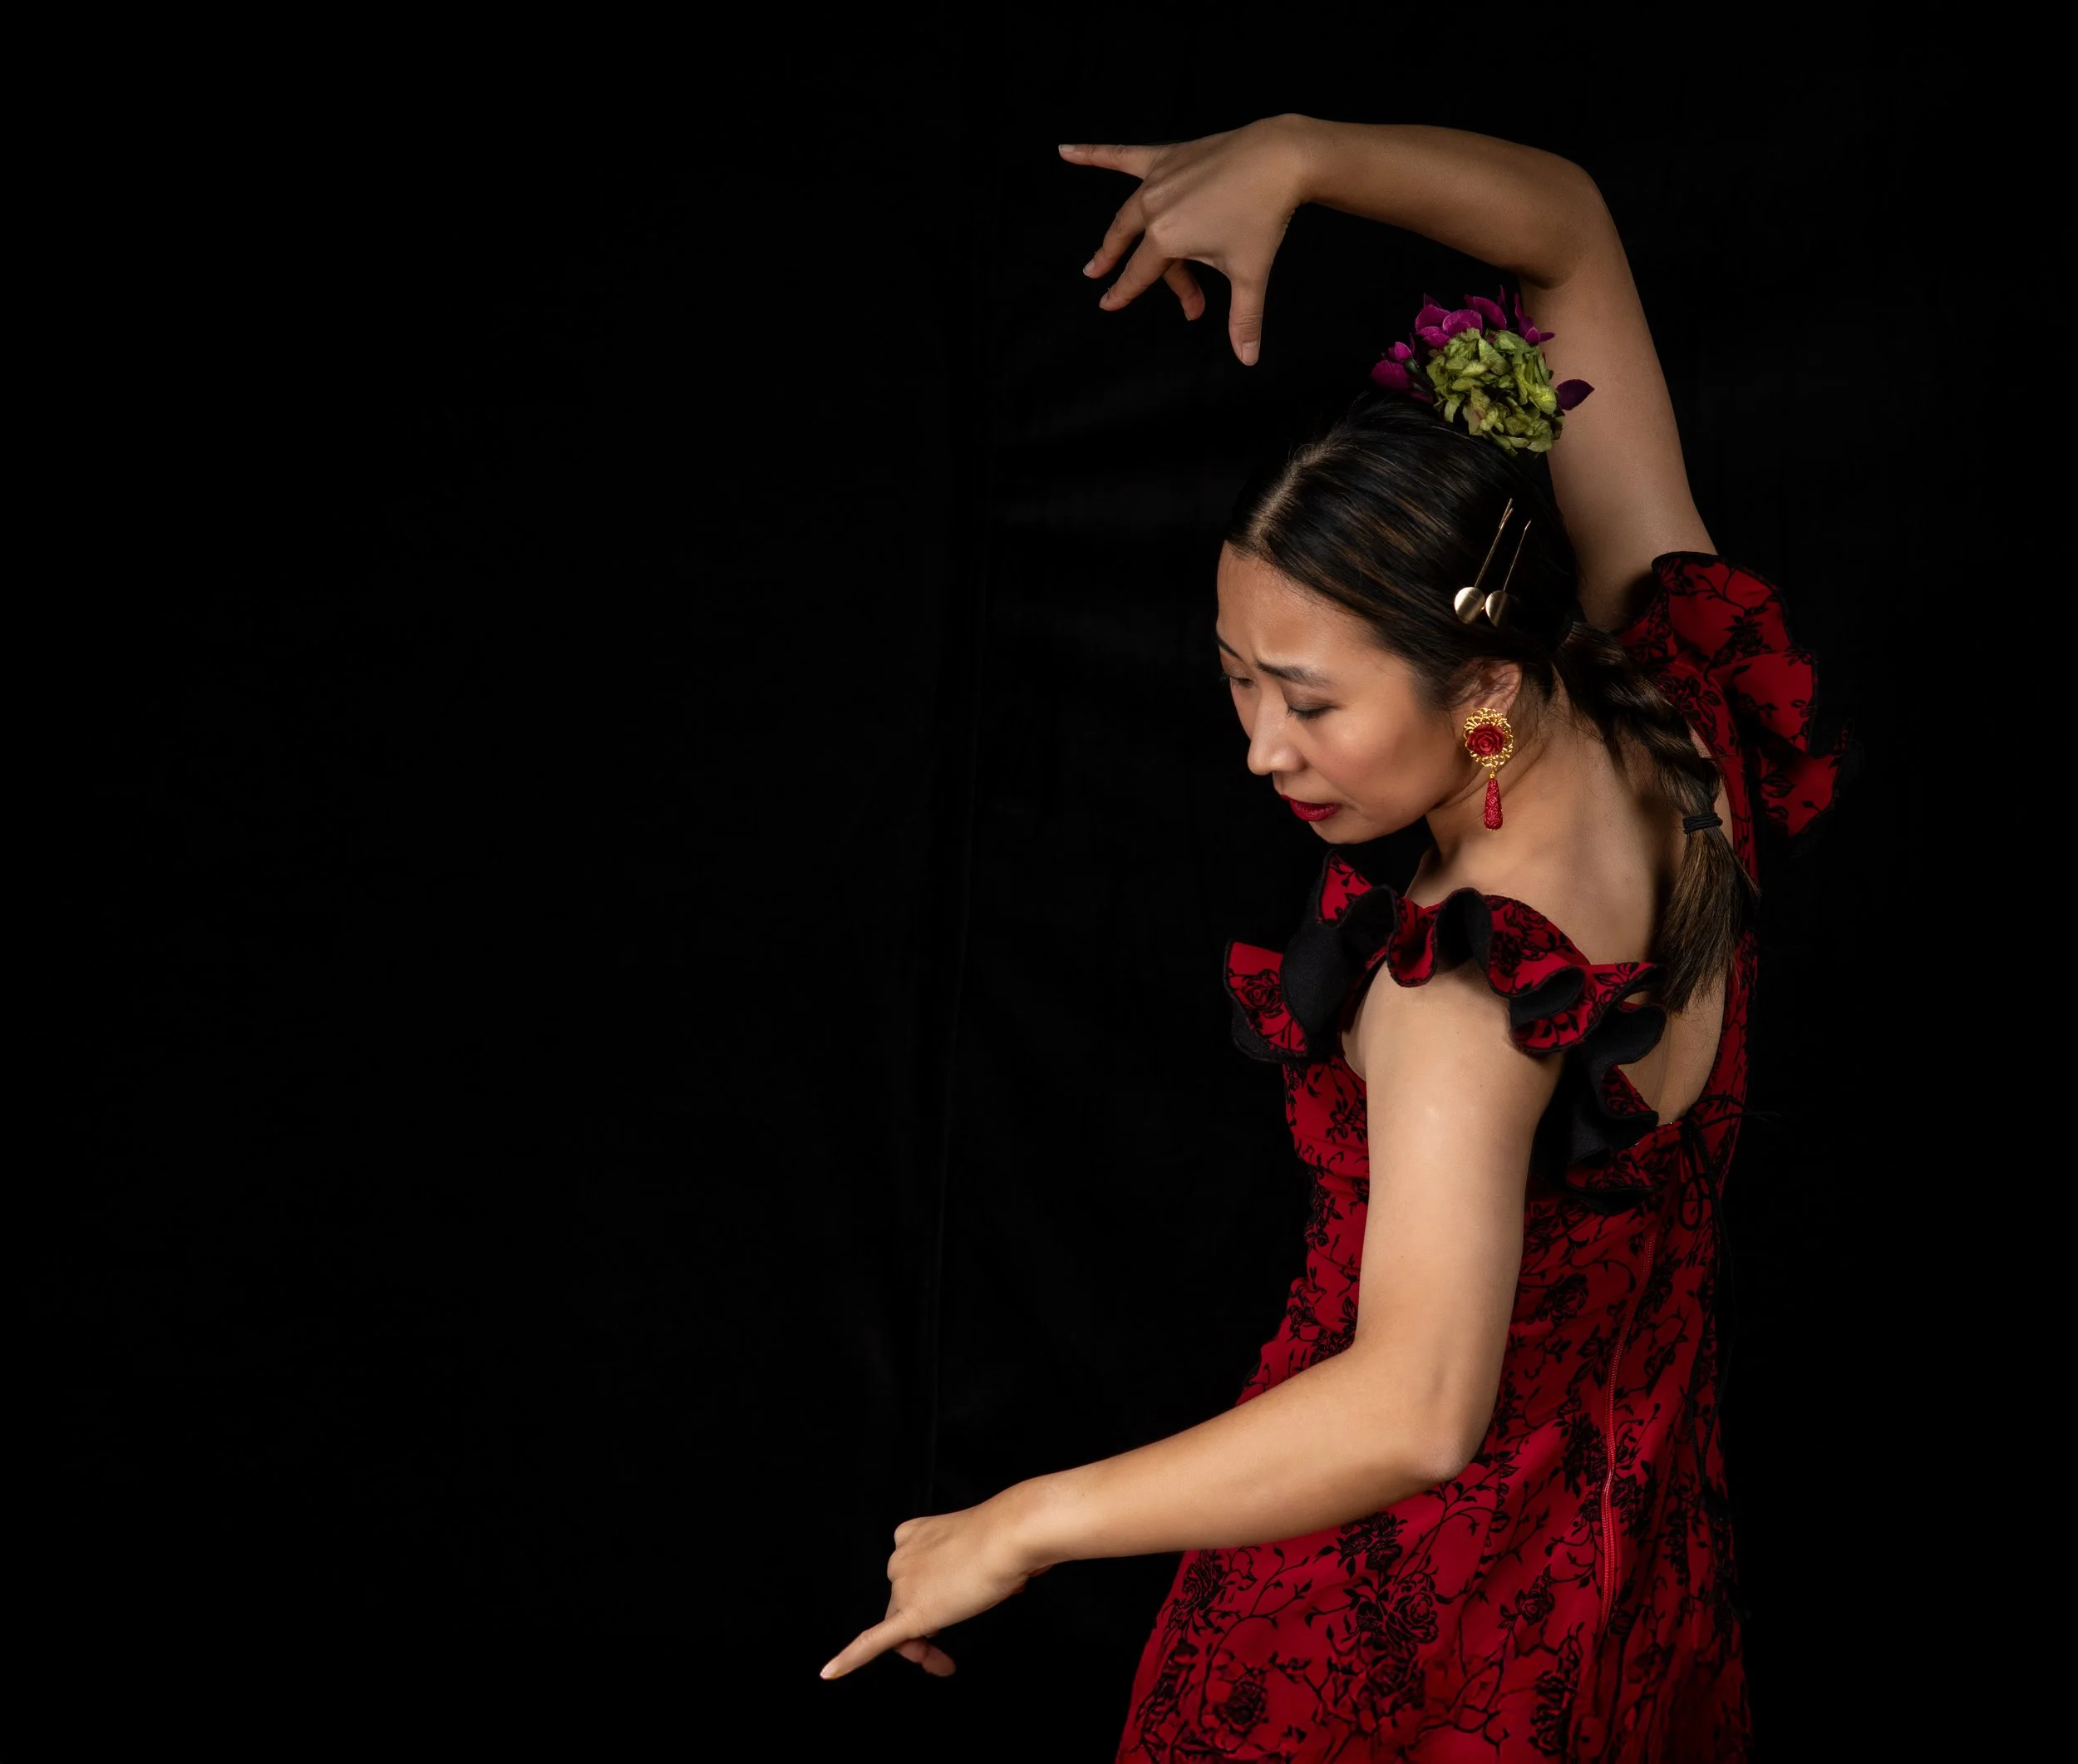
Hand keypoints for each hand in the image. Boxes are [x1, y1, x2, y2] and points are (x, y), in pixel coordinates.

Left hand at [819, 1490, 1053, 1680]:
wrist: (1011, 1536)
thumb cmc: (1006, 1538)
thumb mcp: (980, 1549)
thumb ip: (973, 1568)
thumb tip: (993, 1582)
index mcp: (911, 1535)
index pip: (910, 1577)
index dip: (931, 1597)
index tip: (955, 1604)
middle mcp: (900, 1557)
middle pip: (904, 1602)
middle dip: (926, 1625)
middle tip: (946, 1652)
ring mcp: (903, 1584)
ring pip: (900, 1625)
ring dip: (920, 1647)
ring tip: (944, 1662)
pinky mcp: (909, 1614)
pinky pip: (873, 1641)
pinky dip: (849, 1658)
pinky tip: (829, 1673)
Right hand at [1058, 115, 1314, 365]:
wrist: (1280, 158)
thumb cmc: (1263, 215)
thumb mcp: (1249, 273)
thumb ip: (1243, 317)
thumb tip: (1248, 359)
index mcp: (1166, 239)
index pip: (1138, 275)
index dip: (1123, 292)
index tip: (1107, 304)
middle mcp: (1153, 208)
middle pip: (1135, 247)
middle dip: (1116, 265)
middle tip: (1097, 276)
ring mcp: (1157, 179)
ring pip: (1129, 213)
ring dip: (1116, 234)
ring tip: (1100, 249)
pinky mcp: (1167, 156)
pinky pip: (1123, 156)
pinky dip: (1093, 153)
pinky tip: (1064, 150)